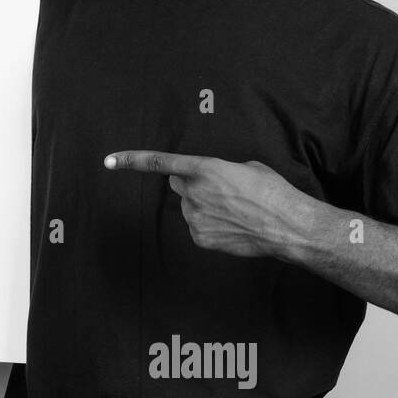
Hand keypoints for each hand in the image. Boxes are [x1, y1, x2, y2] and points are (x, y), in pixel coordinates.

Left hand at [103, 150, 312, 258]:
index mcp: (204, 169)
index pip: (159, 163)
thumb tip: (213, 180)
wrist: (287, 226)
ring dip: (205, 206)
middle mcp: (194, 193)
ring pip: (190, 207)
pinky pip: (198, 227)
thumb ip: (219, 171)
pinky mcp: (200, 238)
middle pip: (178, 185)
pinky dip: (211, 225)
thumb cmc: (272, 192)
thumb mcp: (246, 168)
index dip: (132, 160)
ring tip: (236, 211)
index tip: (109, 160)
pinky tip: (232, 226)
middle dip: (192, 185)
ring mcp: (195, 217)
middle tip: (221, 190)